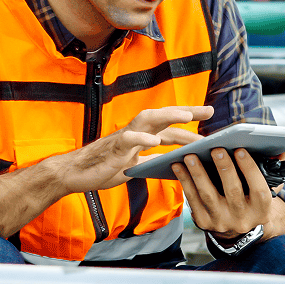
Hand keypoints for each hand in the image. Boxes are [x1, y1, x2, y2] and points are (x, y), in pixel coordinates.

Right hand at [61, 105, 213, 194]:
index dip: (190, 123)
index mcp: (142, 137)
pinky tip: (154, 141)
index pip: (171, 127)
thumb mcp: (135, 165)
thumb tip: (171, 162)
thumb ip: (152, 160)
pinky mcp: (112, 148)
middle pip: (164, 117)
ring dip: (168, 116)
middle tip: (209, 110)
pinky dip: (141, 139)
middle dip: (186, 112)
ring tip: (186, 117)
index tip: (209, 117)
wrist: (75, 173)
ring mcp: (124, 138)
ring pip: (147, 120)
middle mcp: (136, 132)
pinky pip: (127, 140)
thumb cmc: (104, 167)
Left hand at [173, 148, 284, 240]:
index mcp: (262, 209)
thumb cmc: (252, 199)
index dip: (250, 169)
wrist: (239, 230)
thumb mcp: (267, 188)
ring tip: (190, 155)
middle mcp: (243, 218)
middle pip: (233, 191)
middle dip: (224, 168)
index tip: (240, 149)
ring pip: (208, 196)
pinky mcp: (204, 223)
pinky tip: (178, 166)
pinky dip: (185, 182)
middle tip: (215, 148)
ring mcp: (222, 222)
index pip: (258, 189)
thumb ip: (274, 168)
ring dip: (198, 174)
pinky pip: (193, 200)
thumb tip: (282, 148)